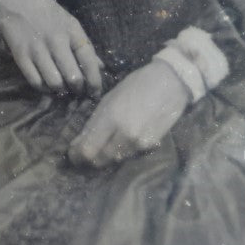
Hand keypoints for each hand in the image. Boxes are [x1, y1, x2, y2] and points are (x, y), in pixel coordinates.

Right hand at [0, 0, 102, 95]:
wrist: (14, 1)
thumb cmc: (46, 12)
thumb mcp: (69, 23)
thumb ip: (84, 45)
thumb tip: (101, 67)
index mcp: (72, 31)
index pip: (89, 60)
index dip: (95, 81)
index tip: (95, 92)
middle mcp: (56, 41)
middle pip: (73, 78)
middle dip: (78, 90)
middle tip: (78, 92)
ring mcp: (37, 50)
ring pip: (55, 83)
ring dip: (61, 91)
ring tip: (63, 89)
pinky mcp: (21, 56)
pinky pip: (36, 82)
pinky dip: (44, 89)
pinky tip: (47, 86)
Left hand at [68, 60, 190, 168]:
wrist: (171, 83)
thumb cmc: (137, 85)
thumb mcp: (109, 99)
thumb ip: (94, 123)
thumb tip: (79, 143)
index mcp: (110, 118)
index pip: (87, 150)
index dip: (76, 155)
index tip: (72, 153)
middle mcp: (124, 134)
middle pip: (99, 160)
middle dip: (88, 159)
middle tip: (83, 154)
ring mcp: (139, 143)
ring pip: (113, 160)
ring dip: (104, 157)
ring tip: (100, 148)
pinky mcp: (150, 146)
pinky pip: (128, 156)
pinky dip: (120, 153)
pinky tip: (119, 143)